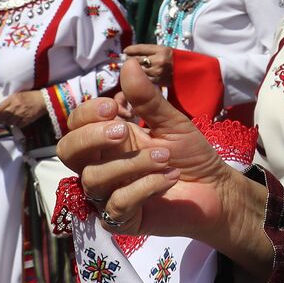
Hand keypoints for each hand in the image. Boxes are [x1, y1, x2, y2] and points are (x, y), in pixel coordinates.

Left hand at [0, 90, 46, 126]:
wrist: (44, 100)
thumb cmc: (31, 96)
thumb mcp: (18, 95)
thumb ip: (9, 101)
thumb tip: (2, 108)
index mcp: (13, 99)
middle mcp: (15, 106)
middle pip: (2, 117)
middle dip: (2, 119)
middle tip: (3, 118)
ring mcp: (21, 114)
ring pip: (9, 122)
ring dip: (9, 122)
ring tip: (11, 119)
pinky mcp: (26, 120)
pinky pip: (17, 125)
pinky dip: (17, 124)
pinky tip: (19, 120)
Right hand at [59, 61, 267, 269]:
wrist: (216, 189)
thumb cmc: (190, 154)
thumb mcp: (172, 122)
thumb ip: (147, 99)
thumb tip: (128, 63)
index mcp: (109, 140)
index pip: (76, 125)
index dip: (86, 114)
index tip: (113, 106)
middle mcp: (102, 165)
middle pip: (67, 152)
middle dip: (90, 137)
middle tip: (122, 130)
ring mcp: (108, 194)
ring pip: (93, 178)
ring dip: (131, 164)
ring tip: (164, 157)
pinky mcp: (122, 219)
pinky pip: (117, 204)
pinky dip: (144, 187)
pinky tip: (168, 180)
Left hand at [122, 44, 172, 86]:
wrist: (186, 72)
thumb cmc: (172, 59)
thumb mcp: (163, 50)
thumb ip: (148, 51)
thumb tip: (129, 53)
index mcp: (162, 50)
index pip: (141, 48)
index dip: (131, 50)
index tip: (125, 51)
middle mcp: (160, 60)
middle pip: (137, 59)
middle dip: (130, 60)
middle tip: (126, 60)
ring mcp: (158, 71)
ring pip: (138, 70)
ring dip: (133, 69)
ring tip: (132, 68)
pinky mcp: (157, 81)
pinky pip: (142, 78)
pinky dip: (139, 76)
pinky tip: (139, 75)